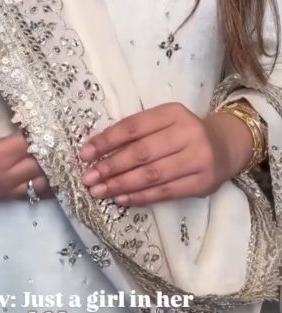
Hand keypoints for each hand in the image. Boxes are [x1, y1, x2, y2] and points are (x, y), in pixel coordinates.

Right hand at [0, 78, 52, 207]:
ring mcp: (6, 191)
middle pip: (45, 162)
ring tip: (61, 146)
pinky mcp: (3, 198)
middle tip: (64, 126)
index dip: (46, 128)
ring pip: (45, 181)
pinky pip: (35, 192)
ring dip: (55, 165)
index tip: (55, 113)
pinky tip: (53, 166)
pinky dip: (48, 181)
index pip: (32, 141)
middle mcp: (5, 176)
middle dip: (56, 145)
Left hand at [79, 103, 253, 205]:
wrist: (226, 147)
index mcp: (174, 113)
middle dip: (110, 167)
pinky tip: (121, 199)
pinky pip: (165, 192)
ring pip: (151, 175)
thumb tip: (96, 150)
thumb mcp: (164, 122)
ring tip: (100, 191)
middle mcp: (188, 133)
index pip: (133, 127)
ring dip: (121, 185)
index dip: (107, 141)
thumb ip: (136, 132)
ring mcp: (198, 159)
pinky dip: (140, 197)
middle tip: (89, 177)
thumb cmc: (184, 134)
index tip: (85, 153)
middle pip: (141, 153)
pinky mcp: (202, 183)